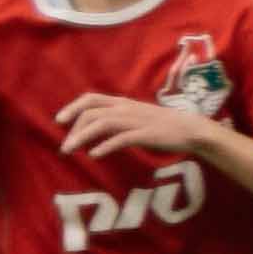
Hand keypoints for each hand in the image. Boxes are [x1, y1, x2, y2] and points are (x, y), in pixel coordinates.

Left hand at [57, 93, 220, 164]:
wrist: (192, 130)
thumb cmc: (163, 126)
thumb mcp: (137, 116)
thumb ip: (118, 118)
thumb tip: (96, 129)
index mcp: (123, 102)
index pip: (90, 98)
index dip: (72, 108)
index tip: (60, 121)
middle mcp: (126, 109)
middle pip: (90, 113)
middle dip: (73, 129)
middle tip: (65, 146)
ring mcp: (135, 121)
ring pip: (100, 124)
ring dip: (81, 137)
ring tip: (70, 151)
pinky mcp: (145, 134)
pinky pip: (120, 138)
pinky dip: (105, 146)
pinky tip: (95, 155)